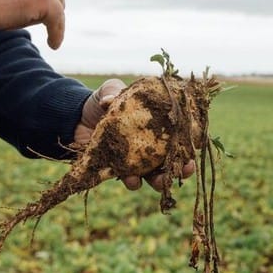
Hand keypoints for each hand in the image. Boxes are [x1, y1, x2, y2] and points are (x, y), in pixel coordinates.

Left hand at [75, 79, 195, 191]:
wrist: (77, 116)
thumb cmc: (103, 101)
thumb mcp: (111, 90)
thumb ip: (114, 92)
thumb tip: (108, 102)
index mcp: (156, 126)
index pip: (179, 136)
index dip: (189, 144)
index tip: (195, 148)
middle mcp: (150, 146)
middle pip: (172, 160)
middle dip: (181, 167)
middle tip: (184, 170)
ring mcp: (136, 160)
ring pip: (154, 175)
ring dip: (158, 181)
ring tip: (158, 181)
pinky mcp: (119, 170)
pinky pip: (130, 179)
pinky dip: (133, 182)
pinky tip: (132, 180)